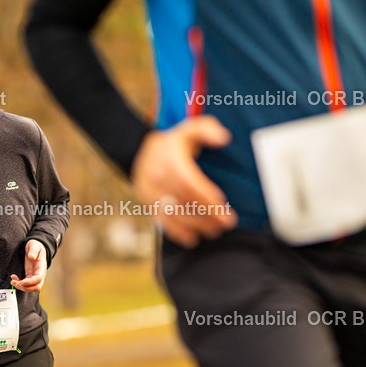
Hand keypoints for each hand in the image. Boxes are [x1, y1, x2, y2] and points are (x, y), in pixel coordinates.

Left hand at [11, 240, 46, 291]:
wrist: (35, 247)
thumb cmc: (35, 245)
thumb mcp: (35, 245)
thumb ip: (34, 251)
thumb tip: (32, 257)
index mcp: (42, 267)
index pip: (38, 279)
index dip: (30, 282)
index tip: (21, 282)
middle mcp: (40, 274)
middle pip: (36, 287)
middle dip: (26, 288)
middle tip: (16, 283)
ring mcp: (34, 276)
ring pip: (30, 287)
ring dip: (21, 287)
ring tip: (12, 281)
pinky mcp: (29, 276)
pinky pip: (25, 284)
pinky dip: (19, 283)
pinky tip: (13, 278)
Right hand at [131, 115, 238, 247]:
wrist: (140, 151)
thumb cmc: (174, 143)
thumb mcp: (190, 128)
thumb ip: (207, 129)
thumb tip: (223, 138)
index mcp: (168, 159)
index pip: (188, 182)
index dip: (206, 197)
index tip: (224, 207)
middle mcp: (156, 177)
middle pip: (183, 201)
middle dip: (205, 215)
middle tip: (225, 224)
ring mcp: (149, 193)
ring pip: (173, 214)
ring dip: (195, 226)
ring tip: (214, 231)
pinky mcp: (147, 204)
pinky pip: (161, 221)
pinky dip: (177, 232)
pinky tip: (193, 238)